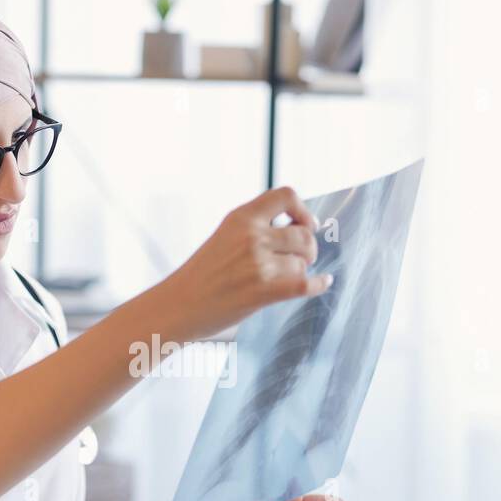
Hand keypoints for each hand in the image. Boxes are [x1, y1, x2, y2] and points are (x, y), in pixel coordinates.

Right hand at [157, 186, 331, 341]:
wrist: (177, 305)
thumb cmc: (201, 276)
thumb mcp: (225, 236)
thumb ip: (256, 228)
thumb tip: (298, 229)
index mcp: (241, 217)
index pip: (286, 196)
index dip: (303, 210)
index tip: (307, 224)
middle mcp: (251, 236)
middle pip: (304, 234)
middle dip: (308, 249)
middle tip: (302, 259)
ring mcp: (257, 263)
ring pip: (303, 262)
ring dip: (301, 272)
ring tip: (287, 278)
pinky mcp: (262, 290)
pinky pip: (304, 284)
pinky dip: (318, 284)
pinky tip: (323, 283)